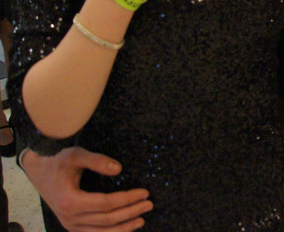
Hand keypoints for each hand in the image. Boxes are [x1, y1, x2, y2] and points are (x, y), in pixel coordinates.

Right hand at [22, 147, 151, 230]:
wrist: (39, 174)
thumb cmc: (58, 163)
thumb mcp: (75, 155)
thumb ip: (97, 160)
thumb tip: (118, 169)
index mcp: (70, 201)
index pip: (106, 204)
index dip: (127, 199)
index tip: (145, 192)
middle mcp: (69, 217)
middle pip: (107, 219)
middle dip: (131, 212)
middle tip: (149, 204)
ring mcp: (69, 225)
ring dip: (124, 228)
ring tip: (142, 220)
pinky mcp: (71, 227)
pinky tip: (125, 229)